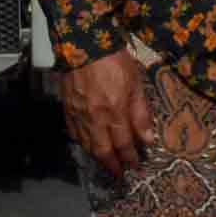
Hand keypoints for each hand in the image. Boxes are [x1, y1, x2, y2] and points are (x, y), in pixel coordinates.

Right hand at [60, 50, 156, 178]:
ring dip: (97, 157)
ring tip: (106, 162)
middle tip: (119, 174)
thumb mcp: (135, 83)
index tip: (135, 165)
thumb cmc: (114, 59)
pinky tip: (87, 144)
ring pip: (87, 145)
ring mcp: (79, 115)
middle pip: (104, 151)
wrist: (84, 43)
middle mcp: (95, 118)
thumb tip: (148, 138)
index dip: (130, 158)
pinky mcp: (67, 108)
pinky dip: (82, 142)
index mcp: (114, 112)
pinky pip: (73, 132)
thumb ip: (141, 112)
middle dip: (113, 165)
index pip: (124, 144)